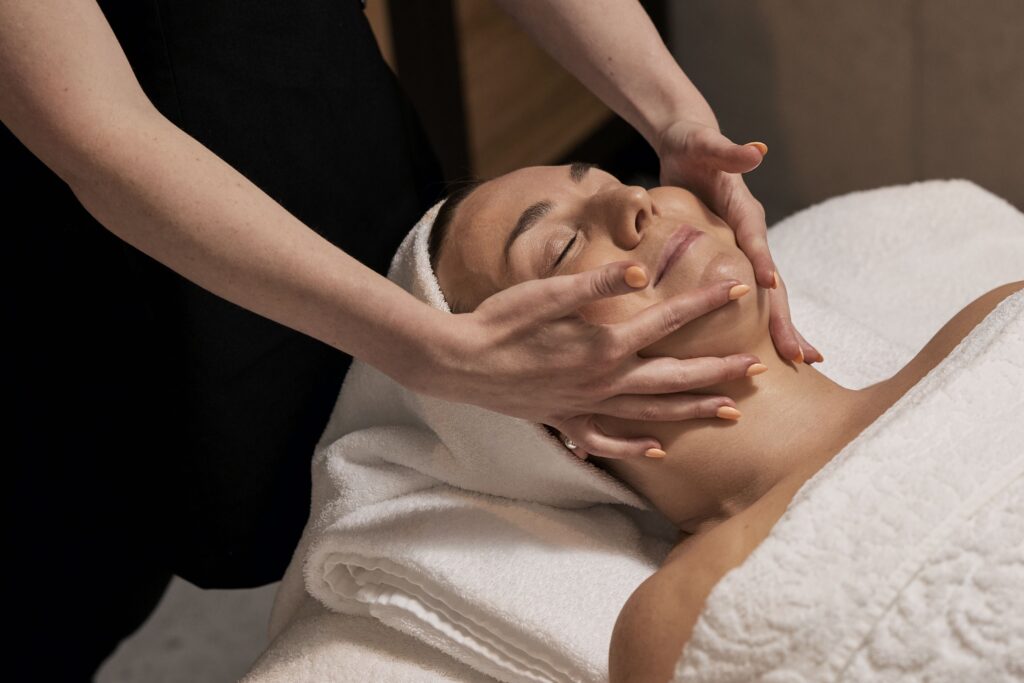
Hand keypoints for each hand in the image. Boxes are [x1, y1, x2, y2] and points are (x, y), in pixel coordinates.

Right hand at [415, 261, 763, 460]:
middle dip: (718, 373)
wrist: (458, 362)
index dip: (704, 303)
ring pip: (651, 413)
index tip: (738, 290)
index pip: (666, 322)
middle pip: (672, 380)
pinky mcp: (565, 419)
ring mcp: (585, 406)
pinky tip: (656, 449)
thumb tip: (641, 269)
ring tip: (730, 412)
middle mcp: (602, 381)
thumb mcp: (547, 293)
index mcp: (603, 345)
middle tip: (756, 370)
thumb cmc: (501, 322)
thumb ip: (596, 284)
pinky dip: (634, 445)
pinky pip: (607, 439)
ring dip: (693, 412)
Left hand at [656, 119, 820, 363]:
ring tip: (795, 361)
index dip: (762, 263)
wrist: (688, 147)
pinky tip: (757, 348)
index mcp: (744, 211)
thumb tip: (758, 149)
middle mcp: (749, 235)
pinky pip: (743, 294)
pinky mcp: (729, 259)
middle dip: (785, 318)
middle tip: (801, 356)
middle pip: (772, 281)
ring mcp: (742, 250)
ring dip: (780, 327)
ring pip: (766, 295)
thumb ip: (727, 149)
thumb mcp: (703, 143)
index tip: (770, 288)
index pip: (755, 241)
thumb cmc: (692, 143)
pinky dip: (755, 321)